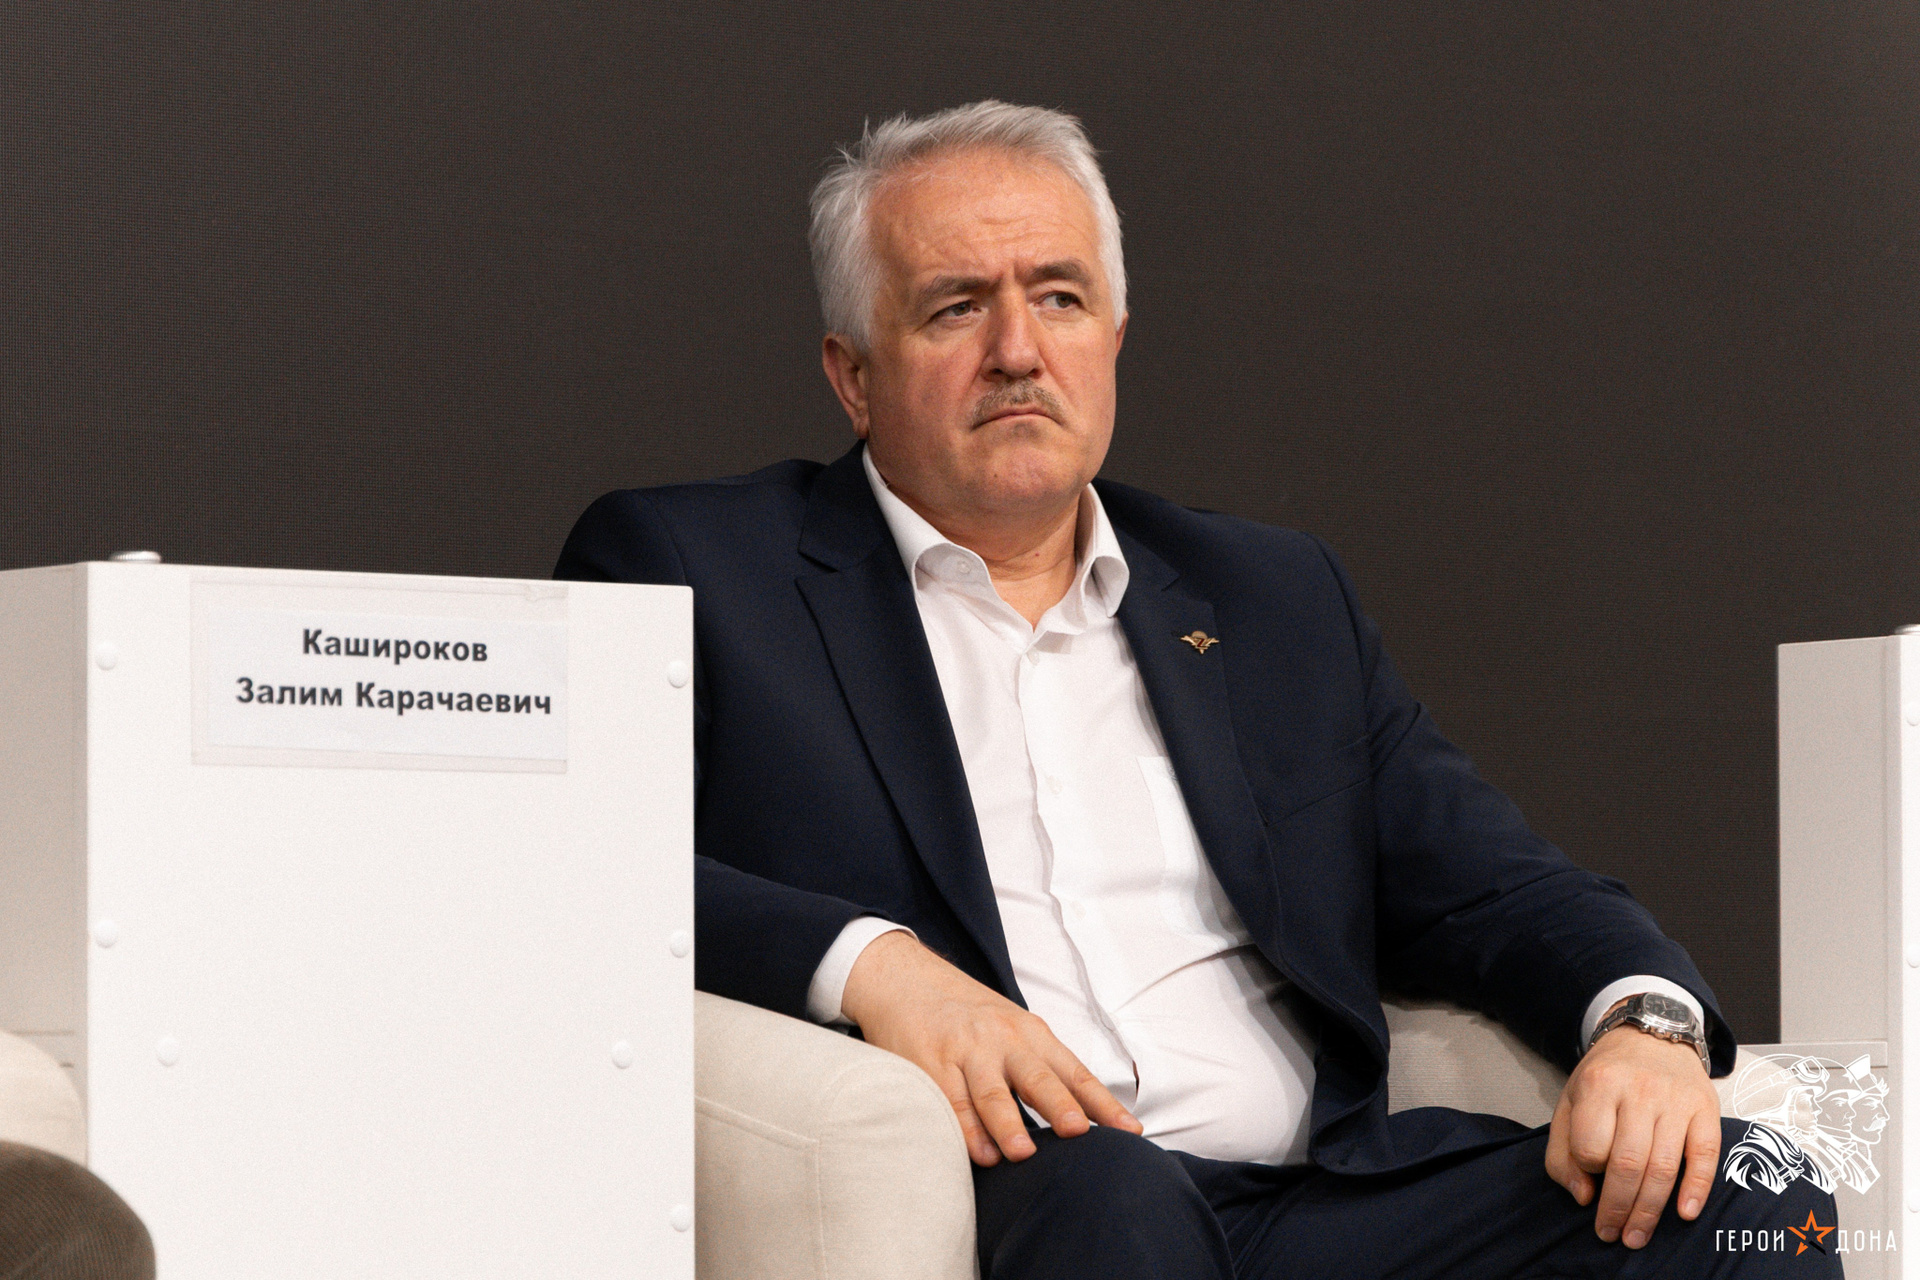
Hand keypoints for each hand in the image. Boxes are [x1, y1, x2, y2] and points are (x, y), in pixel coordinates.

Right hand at [841, 930, 1142, 1165]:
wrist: (906, 979)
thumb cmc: (970, 1017)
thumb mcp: (1012, 1030)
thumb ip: (1041, 1069)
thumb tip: (1083, 1120)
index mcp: (1031, 1034)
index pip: (1075, 1073)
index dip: (1103, 1104)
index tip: (1130, 1132)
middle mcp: (1003, 1040)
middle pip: (1037, 1078)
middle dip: (1059, 1106)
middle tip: (1078, 1132)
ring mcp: (966, 1051)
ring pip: (990, 1093)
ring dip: (1008, 1125)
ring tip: (1023, 1153)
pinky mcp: (930, 1063)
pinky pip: (951, 1101)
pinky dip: (966, 1130)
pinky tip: (980, 1153)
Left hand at [1544, 1014, 1720, 1249]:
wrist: (1651, 1035)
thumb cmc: (1606, 1077)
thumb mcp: (1570, 1101)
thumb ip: (1563, 1149)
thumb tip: (1583, 1196)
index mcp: (1599, 1085)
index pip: (1591, 1144)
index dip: (1588, 1169)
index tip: (1589, 1177)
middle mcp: (1640, 1091)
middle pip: (1628, 1163)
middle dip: (1618, 1208)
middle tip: (1612, 1235)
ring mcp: (1676, 1100)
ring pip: (1664, 1166)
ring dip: (1650, 1210)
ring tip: (1637, 1236)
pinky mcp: (1706, 1109)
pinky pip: (1705, 1155)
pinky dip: (1696, 1189)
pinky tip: (1684, 1214)